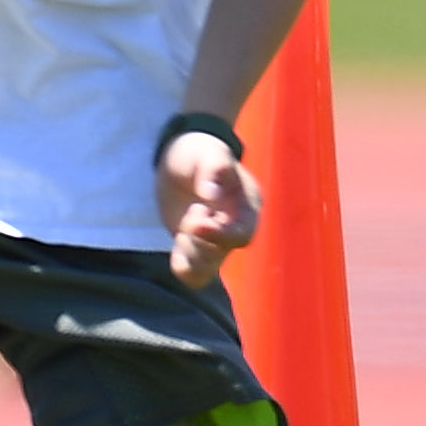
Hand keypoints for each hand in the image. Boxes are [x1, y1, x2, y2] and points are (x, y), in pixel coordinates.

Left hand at [158, 129, 261, 284]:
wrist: (180, 160)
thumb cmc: (198, 153)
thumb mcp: (207, 152)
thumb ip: (214, 168)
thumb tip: (213, 193)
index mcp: (247, 206)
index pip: (241, 234)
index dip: (219, 235)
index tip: (194, 223)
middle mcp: (236, 229)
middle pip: (222, 254)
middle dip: (199, 240)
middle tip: (190, 212)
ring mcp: (216, 242)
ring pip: (206, 269)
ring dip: (189, 252)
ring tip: (186, 221)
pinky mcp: (198, 250)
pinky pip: (193, 274)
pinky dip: (182, 263)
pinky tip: (178, 240)